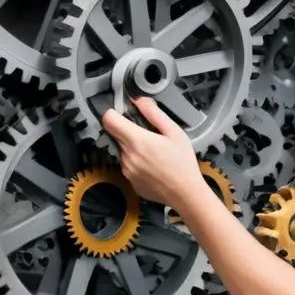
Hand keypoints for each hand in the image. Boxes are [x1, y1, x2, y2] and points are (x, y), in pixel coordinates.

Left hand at [101, 96, 206, 210]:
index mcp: (137, 140)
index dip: (113, 114)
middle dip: (127, 131)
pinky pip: (127, 165)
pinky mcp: (130, 181)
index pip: (109, 120)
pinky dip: (136, 162)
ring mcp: (127, 170)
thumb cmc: (183, 163)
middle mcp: (127, 156)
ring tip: (154, 153)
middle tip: (148, 135)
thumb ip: (154, 113)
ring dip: (133, 148)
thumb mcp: (174, 132)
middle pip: (116, 135)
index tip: (122, 114)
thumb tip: (140, 100)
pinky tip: (153, 166)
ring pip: (122, 150)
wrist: (185, 194)